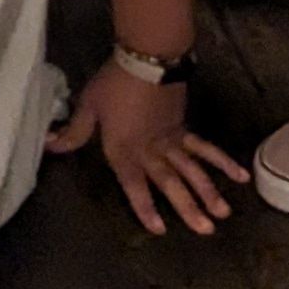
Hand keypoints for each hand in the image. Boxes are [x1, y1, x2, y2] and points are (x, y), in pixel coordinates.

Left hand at [46, 63, 249, 237]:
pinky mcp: (184, 127)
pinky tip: (240, 175)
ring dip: (208, 191)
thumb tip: (48, 144)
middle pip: (171, 183)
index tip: (159, 229)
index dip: (145, 207)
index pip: (134, 184)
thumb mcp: (88, 107)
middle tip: (207, 231)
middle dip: (188, 207)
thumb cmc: (113, 82)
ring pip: (192, 170)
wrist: (146, 57)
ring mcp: (171, 140)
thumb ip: (73, 132)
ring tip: (223, 213)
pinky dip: (223, 161)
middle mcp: (151, 151)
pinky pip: (205, 148)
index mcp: (124, 150)